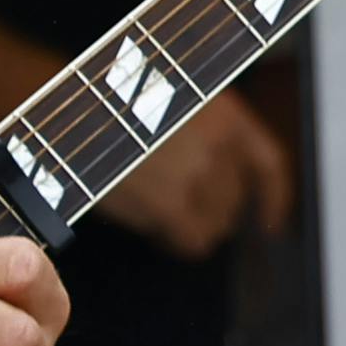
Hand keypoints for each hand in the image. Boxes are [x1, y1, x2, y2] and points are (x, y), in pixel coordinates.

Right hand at [98, 89, 293, 257]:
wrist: (70, 116)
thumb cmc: (113, 109)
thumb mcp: (174, 104)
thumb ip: (206, 135)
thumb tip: (223, 180)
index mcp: (227, 116)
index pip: (270, 165)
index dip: (275, 198)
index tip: (272, 222)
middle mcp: (220, 144)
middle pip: (236, 201)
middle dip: (210, 210)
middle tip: (176, 205)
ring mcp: (198, 174)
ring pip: (217, 224)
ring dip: (192, 224)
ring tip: (158, 207)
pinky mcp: (171, 203)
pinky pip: (195, 241)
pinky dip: (178, 241)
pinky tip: (158, 228)